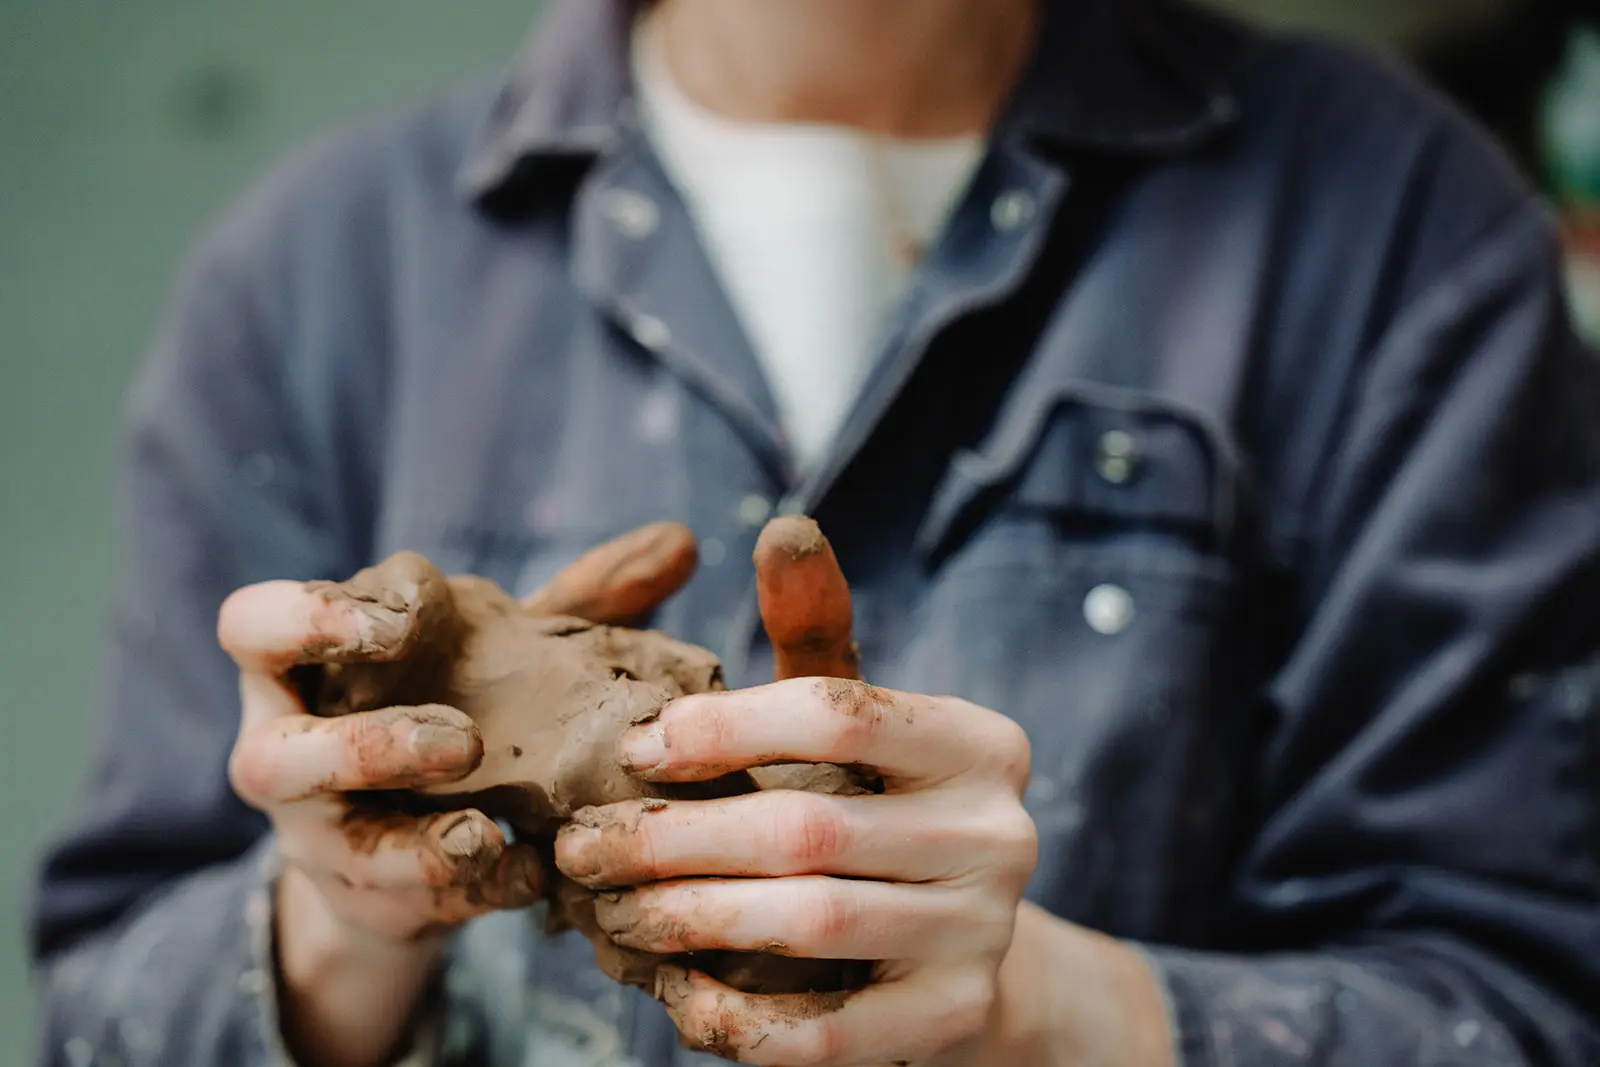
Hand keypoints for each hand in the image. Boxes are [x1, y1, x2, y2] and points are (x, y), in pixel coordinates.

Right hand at [217, 522, 700, 1066]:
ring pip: (328, 848)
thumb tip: (681, 541)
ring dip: (409, 841)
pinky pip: (401, 901)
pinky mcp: (363, 896)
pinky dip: (469, 888)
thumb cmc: (454, 704)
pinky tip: (530, 876)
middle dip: (365, 749)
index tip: (409, 617)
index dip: (317, 617)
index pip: (259, 624)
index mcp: (301, 666)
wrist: (420, 838)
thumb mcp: (505, 651)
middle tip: (463, 744)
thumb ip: (580, 601)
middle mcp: (287, 752)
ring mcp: (318, 835)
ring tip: (484, 836)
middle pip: (271, 753)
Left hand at [554, 675, 1038, 1064]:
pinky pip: (831, 1031)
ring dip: (687, 917)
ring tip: (610, 908)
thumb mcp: (856, 720)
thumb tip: (782, 530)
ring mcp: (985, 934)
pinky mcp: (954, 1020)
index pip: (842, 714)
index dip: (724, 727)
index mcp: (980, 743)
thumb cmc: (878, 808)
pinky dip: (740, 1016)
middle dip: (674, 837)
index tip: (634, 750)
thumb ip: (814, 631)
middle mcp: (1003, 834)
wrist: (957, 945)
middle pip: (810, 827)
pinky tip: (676, 991)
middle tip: (583, 847)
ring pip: (809, 922)